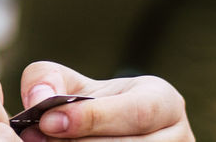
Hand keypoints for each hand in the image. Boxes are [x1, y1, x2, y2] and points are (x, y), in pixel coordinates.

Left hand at [16, 62, 192, 140]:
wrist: (106, 132)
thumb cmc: (89, 106)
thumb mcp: (72, 84)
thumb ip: (49, 79)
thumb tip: (40, 98)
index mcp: (164, 102)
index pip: (137, 112)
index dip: (93, 118)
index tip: (49, 121)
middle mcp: (177, 136)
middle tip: (38, 139)